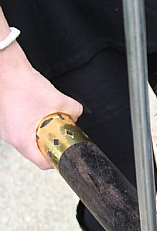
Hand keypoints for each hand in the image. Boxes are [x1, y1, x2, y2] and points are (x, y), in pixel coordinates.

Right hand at [0, 15, 82, 168]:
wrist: (5, 67)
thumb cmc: (22, 83)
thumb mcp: (58, 100)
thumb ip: (73, 111)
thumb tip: (76, 116)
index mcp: (21, 139)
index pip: (43, 163)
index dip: (58, 159)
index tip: (66, 153)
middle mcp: (10, 137)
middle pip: (36, 151)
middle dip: (51, 144)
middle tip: (60, 136)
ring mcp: (6, 128)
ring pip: (28, 139)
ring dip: (41, 133)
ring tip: (49, 122)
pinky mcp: (5, 119)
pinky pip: (22, 128)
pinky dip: (32, 124)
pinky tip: (38, 112)